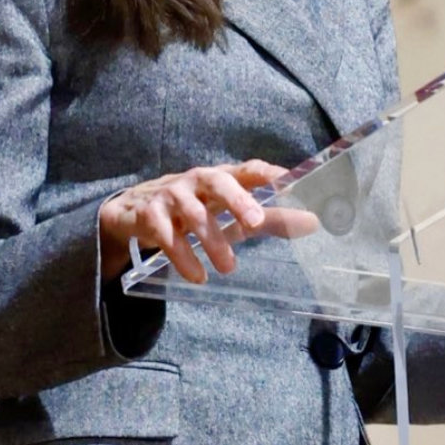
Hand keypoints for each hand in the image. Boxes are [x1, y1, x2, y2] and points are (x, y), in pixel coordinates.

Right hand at [99, 160, 317, 283]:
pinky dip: (182, 256)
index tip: (289, 182)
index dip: (268, 173)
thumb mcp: (229, 212)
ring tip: (228, 267)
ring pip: (193, 213)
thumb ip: (270, 218)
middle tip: (254, 223)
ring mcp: (172, 195)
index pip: (248, 169)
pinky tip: (197, 275)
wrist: (131, 209)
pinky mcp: (150, 214)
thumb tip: (313, 222)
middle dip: (237, 200)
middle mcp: (197, 181)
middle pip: (218, 182)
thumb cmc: (194, 208)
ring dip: (212, 241)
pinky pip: (166, 234)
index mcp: (222, 177)